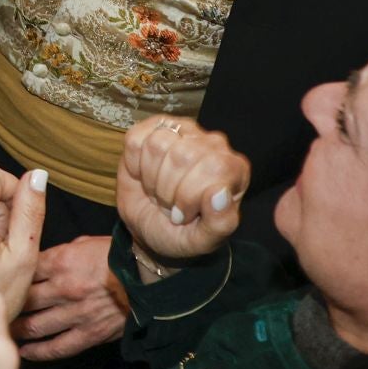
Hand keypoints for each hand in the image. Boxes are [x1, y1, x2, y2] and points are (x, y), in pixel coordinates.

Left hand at [13, 235, 124, 360]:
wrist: (149, 277)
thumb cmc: (118, 255)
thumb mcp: (84, 243)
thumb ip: (59, 253)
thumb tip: (38, 261)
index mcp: (61, 261)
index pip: (24, 270)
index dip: (9, 277)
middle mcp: (64, 289)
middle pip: (25, 299)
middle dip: (8, 304)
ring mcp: (76, 314)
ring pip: (36, 325)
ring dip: (18, 329)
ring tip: (5, 330)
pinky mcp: (90, 334)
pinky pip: (58, 347)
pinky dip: (39, 352)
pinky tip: (25, 352)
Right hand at [115, 115, 248, 265]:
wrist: (149, 229)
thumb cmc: (181, 234)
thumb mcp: (204, 240)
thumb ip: (220, 223)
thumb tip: (219, 193)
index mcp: (233, 169)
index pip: (214, 166)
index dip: (190, 195)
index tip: (185, 214)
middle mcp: (212, 144)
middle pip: (183, 155)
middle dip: (168, 189)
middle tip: (171, 205)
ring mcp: (182, 131)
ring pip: (158, 144)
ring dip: (152, 178)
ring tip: (159, 191)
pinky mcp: (152, 128)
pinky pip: (135, 141)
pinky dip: (134, 165)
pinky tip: (144, 175)